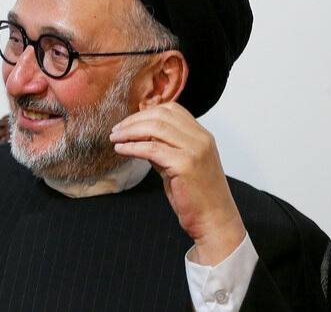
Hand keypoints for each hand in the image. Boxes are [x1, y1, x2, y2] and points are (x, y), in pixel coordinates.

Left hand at [109, 102, 245, 265]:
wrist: (215, 221)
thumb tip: (139, 138)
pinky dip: (132, 147)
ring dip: (130, 131)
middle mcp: (201, 138)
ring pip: (155, 128)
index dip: (146, 113)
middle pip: (161, 115)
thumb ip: (163, 148)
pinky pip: (152, 149)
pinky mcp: (185, 164)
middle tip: (116, 130)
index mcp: (202, 135)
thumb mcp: (179, 165)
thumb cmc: (197, 197)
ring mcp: (195, 150)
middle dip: (134, 120)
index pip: (172, 110)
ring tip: (115, 139)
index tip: (128, 123)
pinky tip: (121, 150)